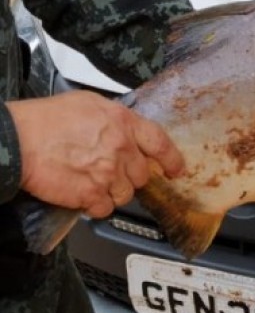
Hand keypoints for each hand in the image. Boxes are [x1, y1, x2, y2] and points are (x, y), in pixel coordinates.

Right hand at [7, 91, 183, 217]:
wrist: (20, 139)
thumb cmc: (46, 120)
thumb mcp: (88, 104)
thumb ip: (113, 119)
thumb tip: (123, 129)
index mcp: (123, 122)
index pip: (160, 143)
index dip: (171, 159)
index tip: (175, 170)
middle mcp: (121, 147)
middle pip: (141, 175)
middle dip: (127, 176)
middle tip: (107, 171)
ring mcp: (108, 173)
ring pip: (124, 195)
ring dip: (110, 192)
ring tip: (88, 180)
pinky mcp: (92, 194)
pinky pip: (105, 209)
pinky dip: (94, 206)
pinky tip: (80, 193)